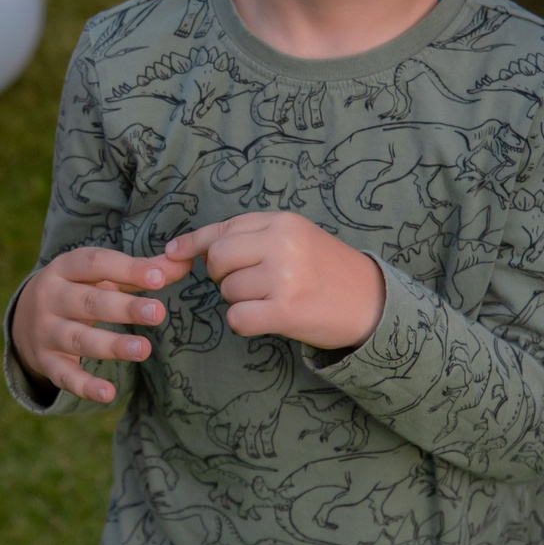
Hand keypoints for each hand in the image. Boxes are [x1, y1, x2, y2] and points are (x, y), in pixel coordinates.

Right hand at [11, 246, 181, 403]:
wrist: (24, 318)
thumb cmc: (77, 289)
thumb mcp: (100, 275)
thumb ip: (139, 271)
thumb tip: (185, 262)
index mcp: (65, 268)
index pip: (95, 264)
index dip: (127, 269)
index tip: (159, 278)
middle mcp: (51, 297)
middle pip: (89, 302)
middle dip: (123, 308)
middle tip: (158, 312)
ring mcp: (46, 331)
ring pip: (79, 339)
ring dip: (111, 346)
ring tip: (143, 350)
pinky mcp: (46, 362)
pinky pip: (65, 376)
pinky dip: (85, 386)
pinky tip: (109, 394)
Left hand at [164, 213, 384, 350]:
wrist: (372, 301)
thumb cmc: (327, 271)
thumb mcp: (296, 239)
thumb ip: (253, 238)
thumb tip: (191, 250)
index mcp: (282, 221)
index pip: (223, 228)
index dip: (193, 244)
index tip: (172, 254)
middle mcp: (281, 243)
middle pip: (217, 259)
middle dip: (222, 275)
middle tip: (249, 284)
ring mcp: (284, 276)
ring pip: (227, 291)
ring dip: (239, 301)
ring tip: (271, 299)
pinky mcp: (285, 310)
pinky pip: (237, 318)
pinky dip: (244, 323)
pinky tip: (267, 319)